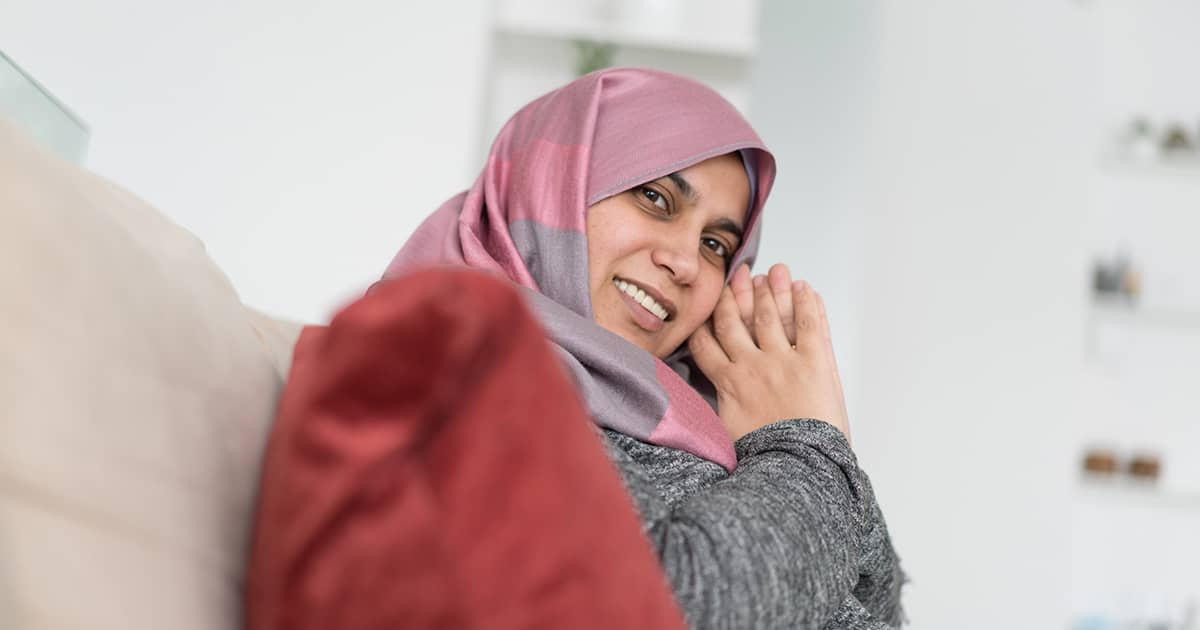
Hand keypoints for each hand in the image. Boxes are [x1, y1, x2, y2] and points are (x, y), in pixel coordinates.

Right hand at [689, 271, 850, 442]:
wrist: (796, 466)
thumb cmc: (764, 458)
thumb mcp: (726, 435)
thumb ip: (715, 410)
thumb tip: (697, 407)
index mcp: (728, 384)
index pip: (706, 345)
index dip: (705, 322)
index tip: (707, 306)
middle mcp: (752, 365)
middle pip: (736, 322)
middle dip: (736, 296)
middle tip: (737, 275)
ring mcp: (783, 361)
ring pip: (771, 317)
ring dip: (770, 291)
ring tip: (771, 272)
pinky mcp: (814, 362)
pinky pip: (809, 325)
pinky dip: (807, 303)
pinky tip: (804, 287)